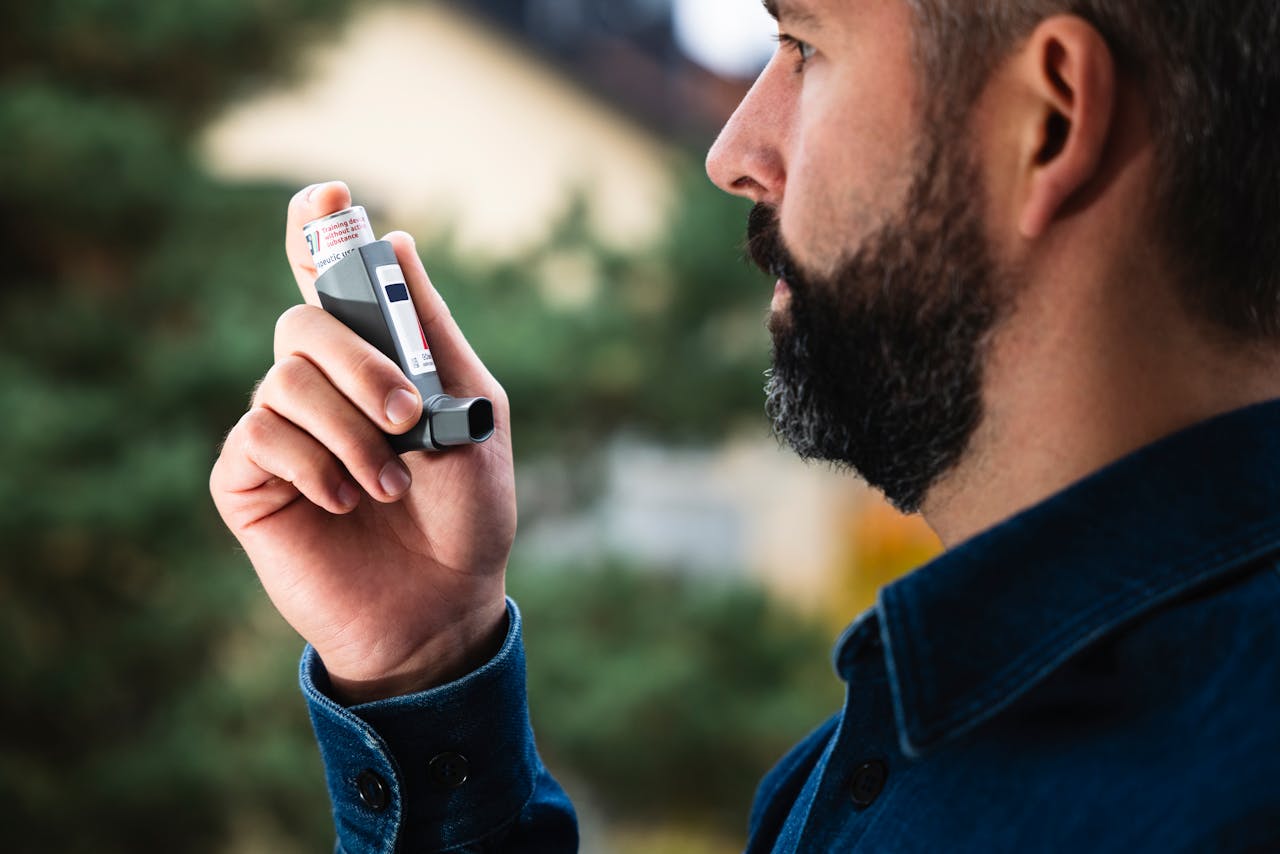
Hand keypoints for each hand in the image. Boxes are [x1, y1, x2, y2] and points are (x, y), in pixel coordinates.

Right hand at [210, 182, 514, 703]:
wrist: (443, 605)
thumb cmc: (466, 512)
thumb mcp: (471, 414)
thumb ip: (432, 333)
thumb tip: (399, 240)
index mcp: (374, 363)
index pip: (329, 279)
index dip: (318, 230)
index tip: (329, 194)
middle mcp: (320, 387)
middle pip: (301, 323)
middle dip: (360, 363)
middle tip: (407, 415)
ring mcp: (281, 432)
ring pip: (284, 383)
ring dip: (350, 433)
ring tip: (389, 486)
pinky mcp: (248, 480)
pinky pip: (258, 436)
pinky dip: (313, 464)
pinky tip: (347, 502)